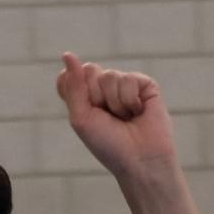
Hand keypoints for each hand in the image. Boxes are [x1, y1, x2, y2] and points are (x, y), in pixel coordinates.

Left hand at [57, 53, 176, 179]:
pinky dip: (130, 101)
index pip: (68, 76)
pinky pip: (129, 79)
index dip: (75, 91)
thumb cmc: (108, 145)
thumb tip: (68, 54)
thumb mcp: (81, 118)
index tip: (86, 111)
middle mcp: (103, 88)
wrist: (140, 160)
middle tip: (108, 118)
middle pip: (89, 70)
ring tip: (125, 119)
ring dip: (115, 103)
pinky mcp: (145, 85)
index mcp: (84, 97)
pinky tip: (138, 113)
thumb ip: (73, 85)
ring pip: (109, 75)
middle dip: (96, 97)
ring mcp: (124, 85)